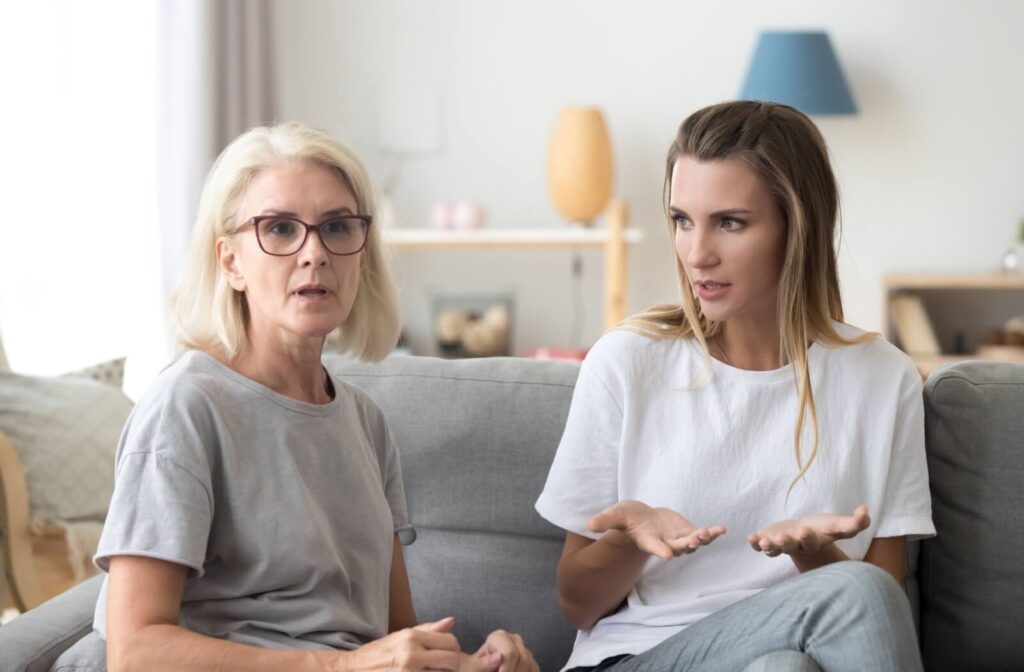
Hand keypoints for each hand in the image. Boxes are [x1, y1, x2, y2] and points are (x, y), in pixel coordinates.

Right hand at [338, 617, 460, 670]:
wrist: (351, 671)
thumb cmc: (377, 654)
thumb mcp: (400, 636)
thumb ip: (428, 630)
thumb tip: (451, 621)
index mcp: (411, 638)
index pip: (451, 642)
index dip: (453, 649)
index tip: (446, 654)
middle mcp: (411, 656)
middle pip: (453, 661)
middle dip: (451, 666)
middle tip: (442, 668)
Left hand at [461, 630, 537, 671]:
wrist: (478, 671)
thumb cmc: (473, 669)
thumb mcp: (473, 668)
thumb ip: (484, 663)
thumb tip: (499, 657)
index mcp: (499, 637)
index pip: (510, 653)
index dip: (506, 671)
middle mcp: (515, 639)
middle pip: (524, 659)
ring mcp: (525, 650)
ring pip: (531, 665)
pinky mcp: (531, 662)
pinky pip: (534, 670)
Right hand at [588, 500, 725, 560]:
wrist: (640, 519)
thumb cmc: (625, 518)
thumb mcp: (614, 516)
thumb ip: (604, 521)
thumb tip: (588, 524)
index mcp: (648, 541)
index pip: (654, 548)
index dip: (660, 551)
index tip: (667, 555)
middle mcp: (665, 544)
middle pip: (677, 547)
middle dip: (686, 545)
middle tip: (694, 540)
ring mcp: (678, 539)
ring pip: (693, 543)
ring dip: (703, 539)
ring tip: (712, 531)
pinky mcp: (687, 532)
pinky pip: (702, 535)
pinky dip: (712, 533)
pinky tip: (722, 529)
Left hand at [748, 504, 870, 557]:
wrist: (804, 534)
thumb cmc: (822, 529)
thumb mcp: (838, 526)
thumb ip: (855, 523)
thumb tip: (866, 510)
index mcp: (814, 542)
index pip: (812, 541)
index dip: (808, 537)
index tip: (804, 529)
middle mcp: (797, 546)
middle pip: (791, 547)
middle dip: (786, 542)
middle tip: (782, 537)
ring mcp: (781, 546)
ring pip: (774, 549)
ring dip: (768, 546)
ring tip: (762, 542)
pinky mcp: (768, 541)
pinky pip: (759, 546)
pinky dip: (754, 543)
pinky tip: (750, 538)